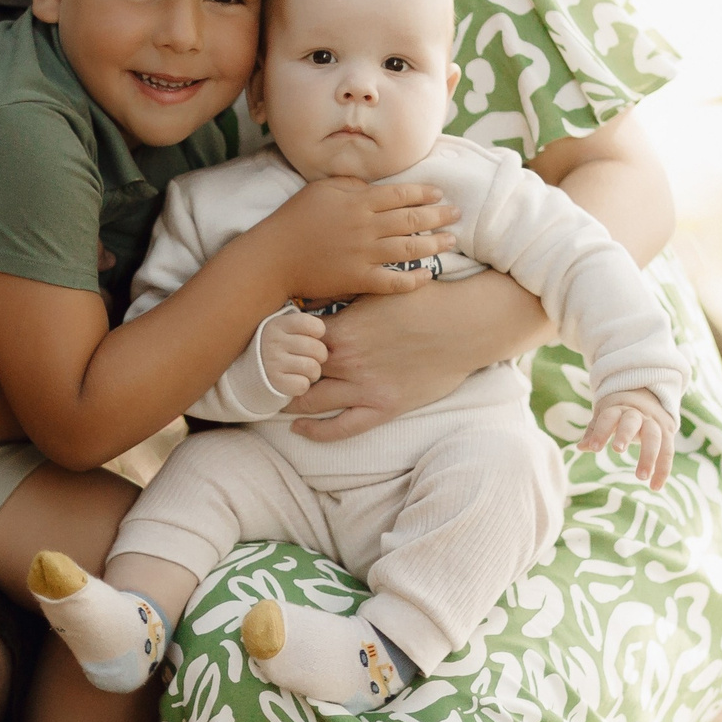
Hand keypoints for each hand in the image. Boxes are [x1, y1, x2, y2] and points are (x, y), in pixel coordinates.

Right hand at [249, 177, 457, 305]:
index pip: (401, 194)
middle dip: (438, 216)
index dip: (424, 193)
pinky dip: (413, 279)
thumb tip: (374, 186)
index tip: (439, 193)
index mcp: (358, 202)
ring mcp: (363, 255)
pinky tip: (428, 275)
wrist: (274, 257)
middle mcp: (366, 227)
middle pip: (411, 220)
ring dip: (434, 245)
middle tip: (457, 214)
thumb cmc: (295, 219)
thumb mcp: (321, 189)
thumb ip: (351, 185)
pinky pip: (393, 281)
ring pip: (408, 249)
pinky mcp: (358, 280)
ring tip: (451, 241)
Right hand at [258, 307, 329, 398]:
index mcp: (279, 323)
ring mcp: (272, 361)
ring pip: (313, 369)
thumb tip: (331, 325)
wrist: (252, 368)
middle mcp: (274, 340)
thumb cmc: (280, 346)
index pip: (315, 326)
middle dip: (320, 357)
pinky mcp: (274, 381)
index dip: (319, 332)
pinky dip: (303, 385)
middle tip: (311, 357)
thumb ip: (304, 324)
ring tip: (304, 369)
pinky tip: (295, 379)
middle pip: (318, 349)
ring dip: (313, 373)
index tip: (314, 336)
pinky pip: (302, 385)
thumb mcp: (286, 328)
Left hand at [282, 272, 551, 441]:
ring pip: (310, 403)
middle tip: (255, 376)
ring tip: (271, 401)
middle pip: (294, 373)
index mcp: (341, 328)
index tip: (259, 346)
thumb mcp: (377, 289)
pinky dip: (315, 432)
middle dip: (273, 374)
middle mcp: (345, 361)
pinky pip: (341, 428)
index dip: (272, 344)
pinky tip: (298, 429)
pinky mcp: (383, 407)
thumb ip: (340, 296)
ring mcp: (363, 387)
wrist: (465, 325)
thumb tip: (305, 296)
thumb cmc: (424, 301)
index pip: (291, 341)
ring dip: (287, 403)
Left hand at [581, 389, 674, 486]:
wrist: (648, 395)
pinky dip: (663, 469)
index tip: (594, 448)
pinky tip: (655, 486)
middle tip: (617, 450)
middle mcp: (637, 414)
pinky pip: (667, 451)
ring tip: (641, 477)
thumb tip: (581, 447)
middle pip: (632, 421)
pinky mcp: (667, 433)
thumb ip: (594, 431)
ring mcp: (654, 423)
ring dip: (649, 456)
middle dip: (625, 434)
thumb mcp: (605, 415)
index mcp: (618, 408)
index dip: (601, 431)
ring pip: (654, 436)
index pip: (609, 417)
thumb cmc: (619, 411)